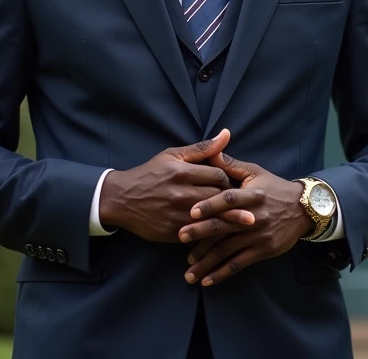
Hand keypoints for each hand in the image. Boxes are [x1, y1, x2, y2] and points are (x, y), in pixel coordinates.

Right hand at [98, 130, 255, 241]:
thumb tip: (227, 134)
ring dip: (228, 218)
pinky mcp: (174, 231)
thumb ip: (202, 148)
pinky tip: (222, 232)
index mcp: (183, 172)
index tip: (232, 183)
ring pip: (213, 217)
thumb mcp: (173, 155)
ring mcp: (177, 214)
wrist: (121, 199)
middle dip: (232, 200)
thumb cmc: (150, 174)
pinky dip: (213, 232)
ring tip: (247, 220)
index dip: (229, 180)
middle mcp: (181, 193)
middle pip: (219, 197)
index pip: (219, 175)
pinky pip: (200, 233)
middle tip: (244, 202)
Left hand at [178, 153, 314, 285]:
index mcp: (252, 195)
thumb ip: (231, 165)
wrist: (303, 209)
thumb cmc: (273, 188)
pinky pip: (239, 264)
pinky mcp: (263, 250)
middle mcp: (255, 217)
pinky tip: (207, 281)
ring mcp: (259, 236)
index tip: (191, 211)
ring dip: (206, 261)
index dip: (210, 205)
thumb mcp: (255, 172)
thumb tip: (211, 151)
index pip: (229, 199)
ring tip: (188, 270)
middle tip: (180, 237)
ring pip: (228, 250)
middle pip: (224, 226)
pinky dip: (222, 273)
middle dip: (201, 233)